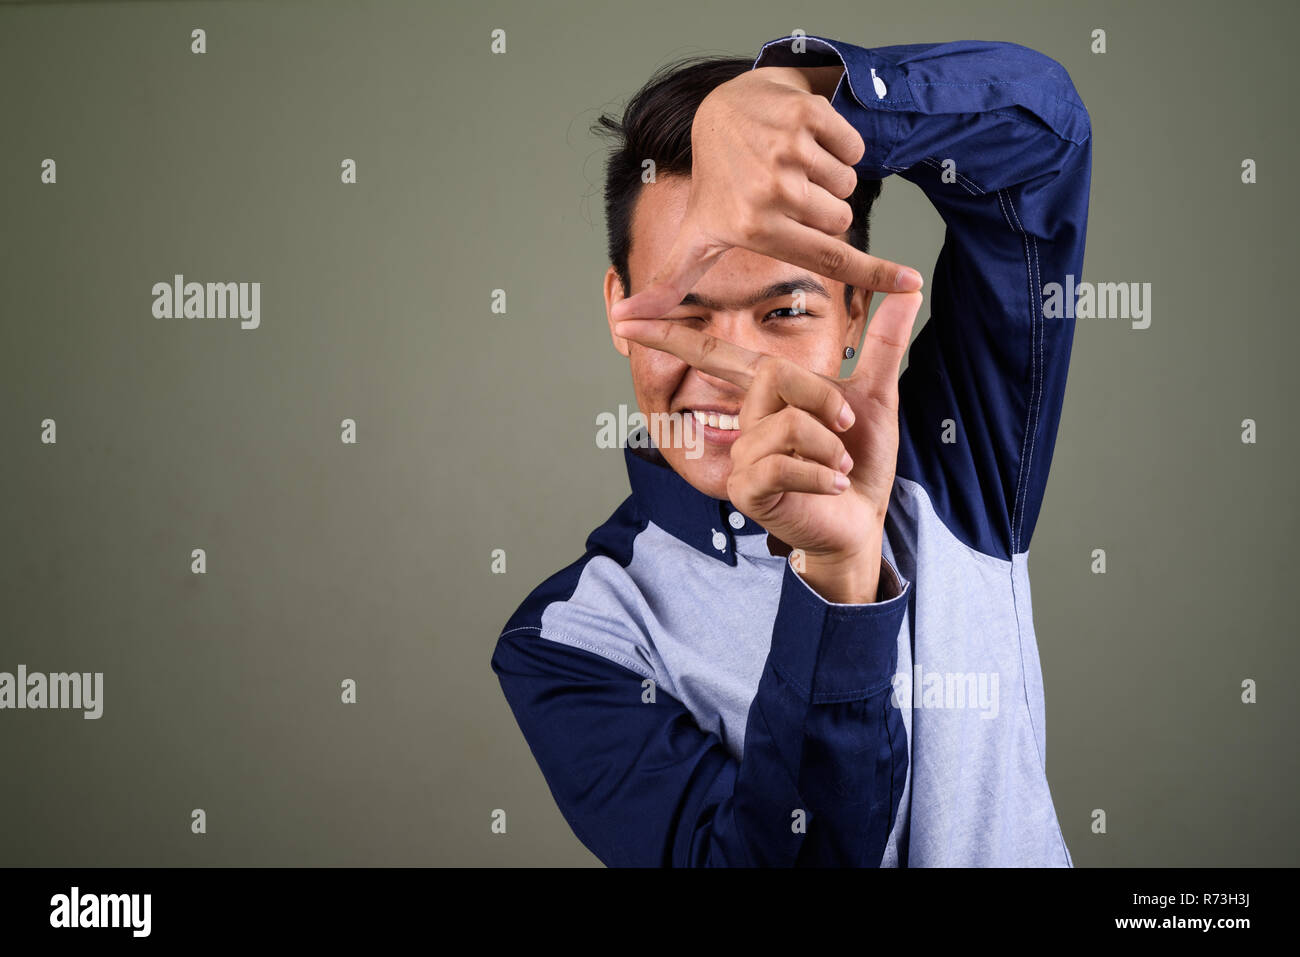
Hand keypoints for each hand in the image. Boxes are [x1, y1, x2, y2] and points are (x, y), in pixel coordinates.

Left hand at [610, 65, 921, 323]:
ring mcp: (788, 150)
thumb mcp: (694, 235)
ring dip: (829, 179)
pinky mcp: (806, 116)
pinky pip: (853, 148)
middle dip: (822, 211)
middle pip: (840, 219)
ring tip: (793, 168)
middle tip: (789, 194)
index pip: (825, 258)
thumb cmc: (716, 185)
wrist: (723, 109)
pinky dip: (840, 147)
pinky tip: (805, 143)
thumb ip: (670, 282)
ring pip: (847, 184)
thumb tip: (623, 324)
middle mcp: (769, 190)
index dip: (875, 273)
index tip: (912, 283)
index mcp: (752, 226)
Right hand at [614, 290, 922, 603]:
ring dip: (828, 446)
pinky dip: (821, 474)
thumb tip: (909, 289)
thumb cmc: (859, 464)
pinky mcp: (747, 490)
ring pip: (786, 421)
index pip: (711, 354)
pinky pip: (783, 463)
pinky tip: (832, 488)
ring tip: (839, 468)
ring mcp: (742, 456)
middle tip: (844, 429)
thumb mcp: (876, 395)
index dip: (668, 334)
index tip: (624, 318)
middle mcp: (745, 420)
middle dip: (823, 398)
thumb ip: (882, 341)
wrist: (863, 521)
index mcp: (764, 393)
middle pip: (773, 374)